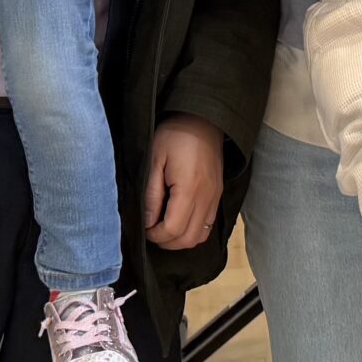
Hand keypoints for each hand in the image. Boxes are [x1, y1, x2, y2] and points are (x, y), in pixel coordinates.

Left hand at [143, 114, 224, 250]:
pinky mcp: (217, 195)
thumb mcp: (154, 160)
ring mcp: (215, 198)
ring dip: (180, 239)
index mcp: (189, 189)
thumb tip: (147, 222)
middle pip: (188, 239)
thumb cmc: (175, 135)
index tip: (144, 227)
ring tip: (164, 227)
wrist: (203, 120)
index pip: (173, 229)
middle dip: (166, 241)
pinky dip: (193, 231)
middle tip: (152, 230)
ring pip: (200, 236)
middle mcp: (206, 197)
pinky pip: (208, 225)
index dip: (155, 235)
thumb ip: (151, 194)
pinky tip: (179, 220)